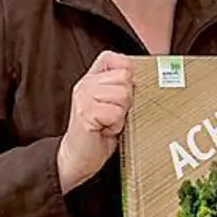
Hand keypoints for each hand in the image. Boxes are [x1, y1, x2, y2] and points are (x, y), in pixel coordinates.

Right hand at [57, 51, 132, 192]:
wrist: (77, 158)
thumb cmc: (97, 134)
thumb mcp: (111, 106)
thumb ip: (120, 88)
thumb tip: (139, 79)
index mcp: (92, 79)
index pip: (116, 59)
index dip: (126, 75)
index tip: (121, 95)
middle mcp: (85, 84)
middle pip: (124, 78)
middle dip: (127, 100)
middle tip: (113, 114)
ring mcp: (84, 97)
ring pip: (122, 94)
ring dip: (121, 114)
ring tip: (108, 123)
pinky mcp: (86, 112)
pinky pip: (116, 112)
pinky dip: (115, 125)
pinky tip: (105, 130)